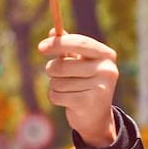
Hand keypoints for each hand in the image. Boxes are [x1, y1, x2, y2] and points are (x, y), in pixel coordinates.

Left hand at [37, 31, 118, 147]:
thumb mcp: (79, 62)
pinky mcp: (89, 103)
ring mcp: (100, 87)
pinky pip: (56, 95)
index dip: (58, 44)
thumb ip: (67, 47)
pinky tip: (68, 101)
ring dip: (55, 85)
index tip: (40, 47)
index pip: (79, 43)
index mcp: (106, 55)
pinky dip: (56, 97)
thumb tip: (53, 31)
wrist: (96, 117)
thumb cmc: (85, 83)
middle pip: (62, 65)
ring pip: (57, 81)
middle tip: (57, 75)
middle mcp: (107, 70)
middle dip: (52, 70)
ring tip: (69, 90)